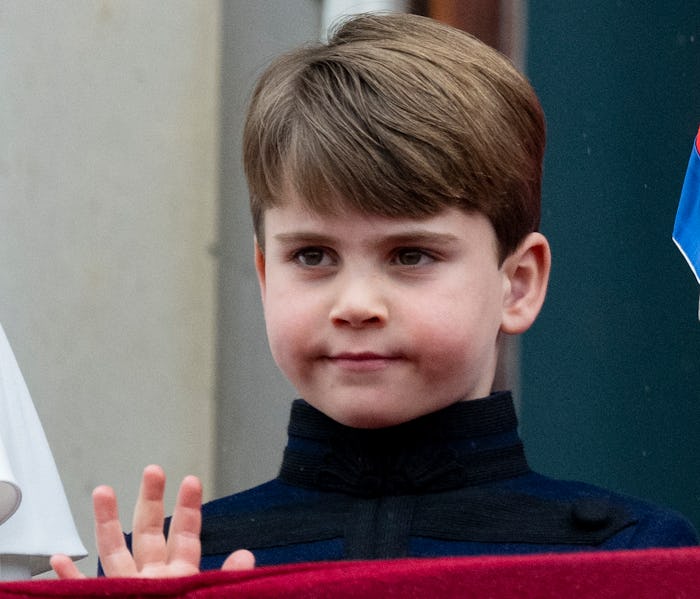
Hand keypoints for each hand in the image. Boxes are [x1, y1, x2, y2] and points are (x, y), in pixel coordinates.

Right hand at [50, 465, 254, 578]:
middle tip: (153, 470)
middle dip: (150, 499)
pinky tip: (58, 561)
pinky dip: (69, 579)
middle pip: (149, 531)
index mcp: (180, 577)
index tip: (191, 480)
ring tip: (103, 490)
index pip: (186, 535)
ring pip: (113, 552)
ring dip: (105, 523)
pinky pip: (82, 593)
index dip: (188, 507)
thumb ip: (226, 582)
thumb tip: (246, 556)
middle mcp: (152, 580)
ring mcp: (127, 593)